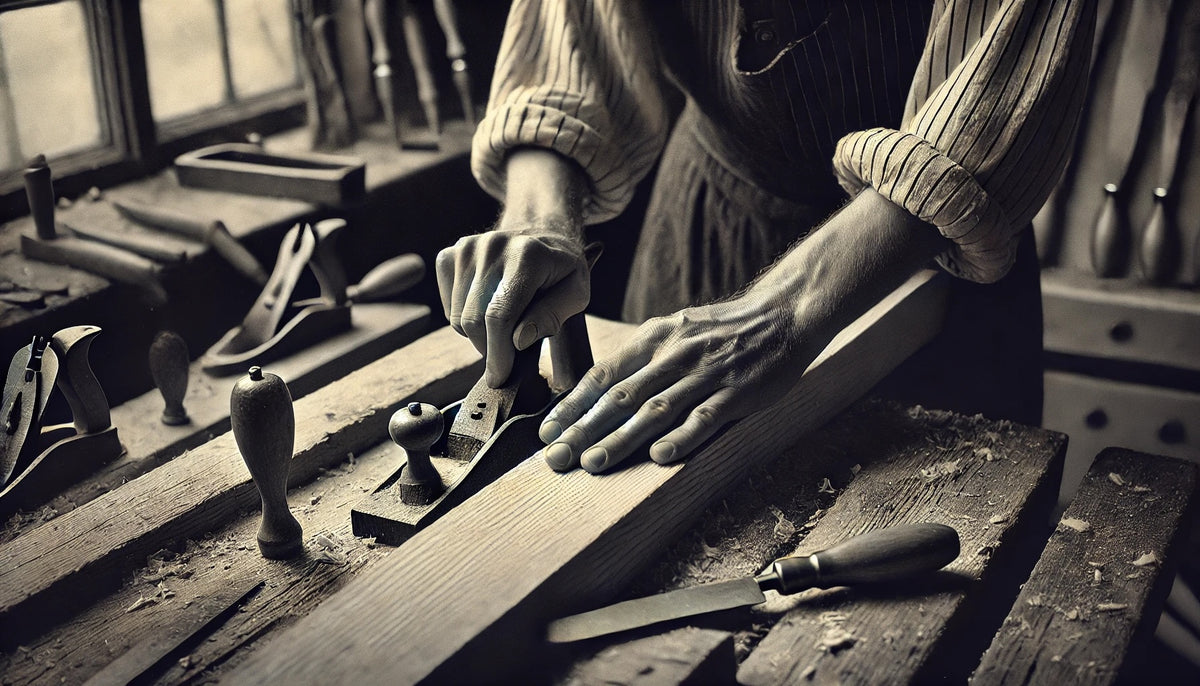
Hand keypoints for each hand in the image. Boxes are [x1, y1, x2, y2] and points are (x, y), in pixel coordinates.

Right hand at [435, 225, 589, 386]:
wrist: (541, 231)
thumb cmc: (561, 269)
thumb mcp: (576, 293)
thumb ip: (552, 316)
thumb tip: (519, 340)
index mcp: (528, 256)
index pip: (500, 316)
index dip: (497, 353)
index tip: (499, 378)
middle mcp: (492, 247)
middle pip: (473, 320)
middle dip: (489, 349)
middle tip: (508, 356)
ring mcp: (467, 248)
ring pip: (457, 318)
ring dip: (478, 335)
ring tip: (504, 326)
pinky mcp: (451, 254)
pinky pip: (447, 306)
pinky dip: (464, 319)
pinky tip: (486, 310)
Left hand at [539, 291, 816, 472]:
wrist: (782, 313)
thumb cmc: (723, 330)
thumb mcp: (675, 330)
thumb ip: (642, 358)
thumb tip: (600, 391)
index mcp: (654, 339)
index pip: (603, 375)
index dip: (572, 406)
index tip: (547, 432)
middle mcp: (673, 355)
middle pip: (620, 397)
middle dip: (583, 430)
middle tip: (555, 458)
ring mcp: (705, 375)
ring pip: (655, 410)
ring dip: (621, 439)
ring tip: (592, 464)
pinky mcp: (737, 393)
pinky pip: (705, 417)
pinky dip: (682, 437)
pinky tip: (659, 457)